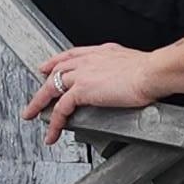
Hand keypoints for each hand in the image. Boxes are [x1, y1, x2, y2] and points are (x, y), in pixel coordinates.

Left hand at [24, 40, 162, 142]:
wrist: (151, 73)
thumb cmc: (150, 71)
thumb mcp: (132, 63)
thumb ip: (122, 70)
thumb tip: (125, 80)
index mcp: (100, 52)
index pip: (71, 55)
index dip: (56, 61)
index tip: (48, 66)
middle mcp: (88, 60)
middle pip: (56, 71)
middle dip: (42, 84)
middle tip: (35, 96)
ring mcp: (82, 74)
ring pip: (51, 88)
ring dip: (39, 103)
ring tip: (31, 115)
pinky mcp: (82, 90)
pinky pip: (61, 108)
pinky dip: (54, 122)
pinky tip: (52, 132)